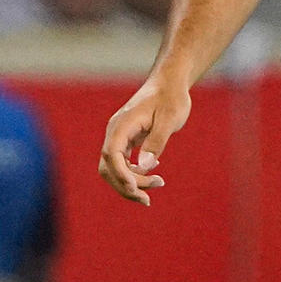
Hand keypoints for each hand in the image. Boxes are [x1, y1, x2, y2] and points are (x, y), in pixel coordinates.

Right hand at [99, 73, 191, 204]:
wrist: (169, 84)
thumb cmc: (171, 98)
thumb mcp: (170, 118)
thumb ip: (157, 141)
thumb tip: (145, 165)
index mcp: (123, 124)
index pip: (111, 153)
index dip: (120, 174)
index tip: (135, 188)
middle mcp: (115, 132)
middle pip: (109, 167)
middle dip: (126, 185)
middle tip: (149, 198)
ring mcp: (119, 137)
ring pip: (114, 169)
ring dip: (131, 183)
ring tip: (158, 184)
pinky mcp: (126, 142)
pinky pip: (123, 164)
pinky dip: (135, 175)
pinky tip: (153, 174)